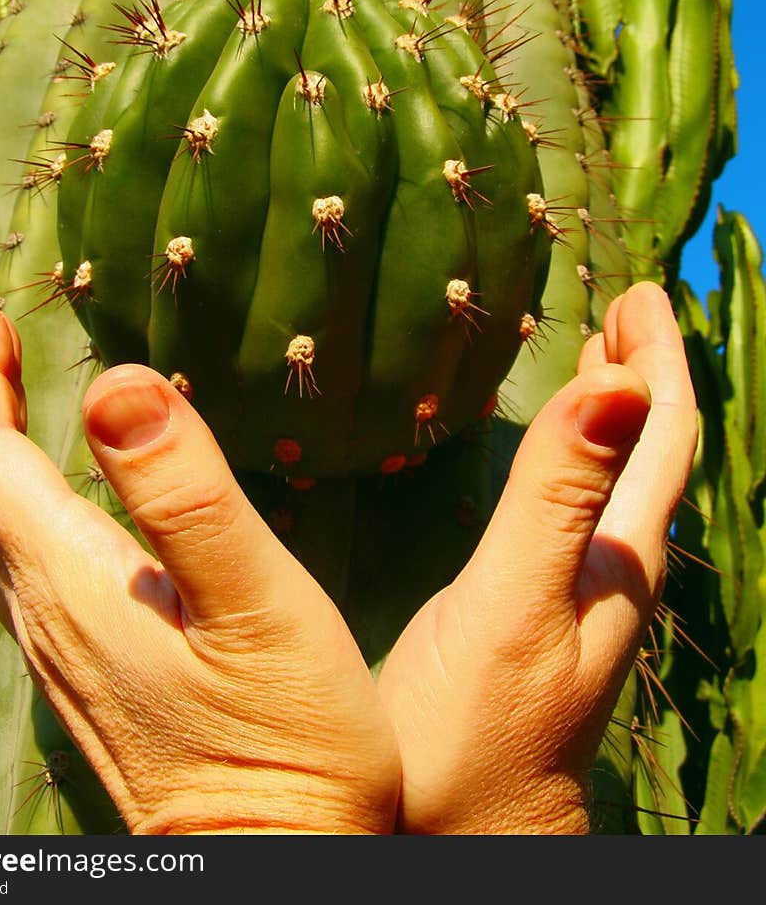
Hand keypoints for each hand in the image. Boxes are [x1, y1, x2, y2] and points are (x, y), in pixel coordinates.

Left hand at [0, 303, 399, 834]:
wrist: (277, 864)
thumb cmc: (284, 740)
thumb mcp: (252, 604)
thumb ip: (185, 493)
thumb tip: (116, 379)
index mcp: (77, 584)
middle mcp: (51, 620)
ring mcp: (66, 660)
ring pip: (1, 538)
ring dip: (0, 460)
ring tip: (20, 407)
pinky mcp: (95, 684)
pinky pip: (31, 577)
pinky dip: (29, 515)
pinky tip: (67, 513)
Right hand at [376, 281, 697, 832]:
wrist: (466, 835)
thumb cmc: (477, 731)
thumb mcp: (516, 602)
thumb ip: (559, 495)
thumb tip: (618, 379)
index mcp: (619, 560)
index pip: (663, 437)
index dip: (658, 361)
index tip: (642, 293)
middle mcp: (613, 574)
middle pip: (652, 454)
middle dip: (647, 376)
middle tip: (627, 310)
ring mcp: (580, 600)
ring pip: (620, 483)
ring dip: (618, 415)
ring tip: (601, 366)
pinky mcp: (541, 617)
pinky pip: (580, 512)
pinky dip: (578, 460)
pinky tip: (547, 466)